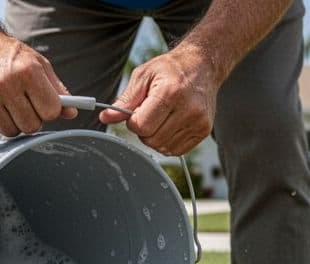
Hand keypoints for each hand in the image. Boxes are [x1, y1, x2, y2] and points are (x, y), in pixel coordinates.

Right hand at [0, 30, 77, 136]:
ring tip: (7, 105)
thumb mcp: (37, 63)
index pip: (50, 111)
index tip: (43, 104)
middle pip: (31, 126)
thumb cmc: (8, 55)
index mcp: (26, 71)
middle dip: (31, 119)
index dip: (49, 110)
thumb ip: (56, 89)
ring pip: (10, 132)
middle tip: (24, 106)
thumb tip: (71, 113)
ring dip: (12, 123)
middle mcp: (3, 84)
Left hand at [100, 47, 218, 155]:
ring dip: (156, 137)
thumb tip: (106, 117)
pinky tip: (171, 124)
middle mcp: (188, 109)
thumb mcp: (143, 76)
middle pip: (152, 140)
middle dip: (144, 130)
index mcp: (170, 93)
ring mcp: (199, 122)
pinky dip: (168, 142)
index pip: (141, 126)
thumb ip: (125, 100)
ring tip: (162, 117)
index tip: (138, 111)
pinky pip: (176, 151)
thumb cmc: (170, 69)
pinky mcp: (204, 131)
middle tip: (150, 113)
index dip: (133, 121)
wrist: (202, 66)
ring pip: (163, 148)